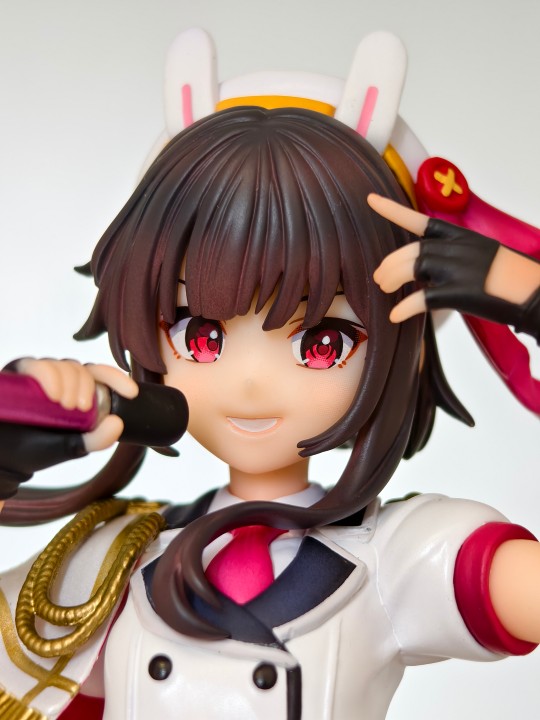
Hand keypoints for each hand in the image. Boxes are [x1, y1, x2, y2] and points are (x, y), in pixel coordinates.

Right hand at [16, 359, 137, 451]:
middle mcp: (60, 380)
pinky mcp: (20, 373)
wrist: (2, 456)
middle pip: (83, 369)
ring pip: (64, 365)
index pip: (100, 375)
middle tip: (80, 409)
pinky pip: (38, 365)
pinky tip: (53, 395)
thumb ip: (95, 439)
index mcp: (76, 392)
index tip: (132, 392)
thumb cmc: (35, 450)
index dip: (117, 378)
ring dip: (69, 384)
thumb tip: (118, 423)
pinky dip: (49, 377)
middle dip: (87, 387)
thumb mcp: (70, 448)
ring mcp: (40, 374)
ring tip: (64, 406)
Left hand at [369, 194, 539, 336]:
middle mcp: (457, 249)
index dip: (393, 210)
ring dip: (392, 279)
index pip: (421, 220)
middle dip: (389, 264)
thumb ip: (454, 257)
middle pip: (410, 251)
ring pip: (412, 268)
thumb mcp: (482, 255)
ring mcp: (458, 269)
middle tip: (380, 279)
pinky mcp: (459, 293)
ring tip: (385, 289)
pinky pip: (422, 298)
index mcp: (461, 237)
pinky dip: (404, 308)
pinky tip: (395, 315)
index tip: (370, 199)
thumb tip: (428, 271)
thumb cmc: (511, 278)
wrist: (534, 291)